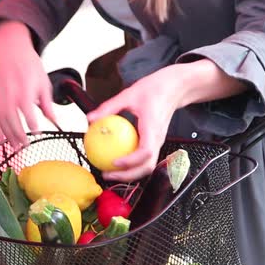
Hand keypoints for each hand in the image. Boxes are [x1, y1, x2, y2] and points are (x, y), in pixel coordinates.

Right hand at [0, 21, 56, 146]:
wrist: (10, 49)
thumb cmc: (28, 64)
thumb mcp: (43, 81)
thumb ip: (47, 104)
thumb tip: (55, 121)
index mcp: (24, 88)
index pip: (27, 110)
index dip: (32, 124)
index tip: (38, 133)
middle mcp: (9, 93)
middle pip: (11, 118)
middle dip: (17, 134)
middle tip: (25, 146)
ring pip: (0, 120)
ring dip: (6, 135)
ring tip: (14, 147)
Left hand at [87, 66, 186, 181]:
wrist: (174, 88)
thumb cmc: (154, 90)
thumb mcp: (128, 94)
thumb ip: (109, 107)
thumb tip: (90, 118)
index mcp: (153, 128)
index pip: (146, 151)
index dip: (131, 161)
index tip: (114, 162)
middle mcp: (158, 139)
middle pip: (147, 166)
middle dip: (128, 176)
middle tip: (107, 174)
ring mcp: (158, 143)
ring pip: (147, 166)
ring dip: (130, 174)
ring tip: (110, 173)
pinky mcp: (155, 143)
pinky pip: (145, 159)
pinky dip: (132, 165)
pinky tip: (116, 162)